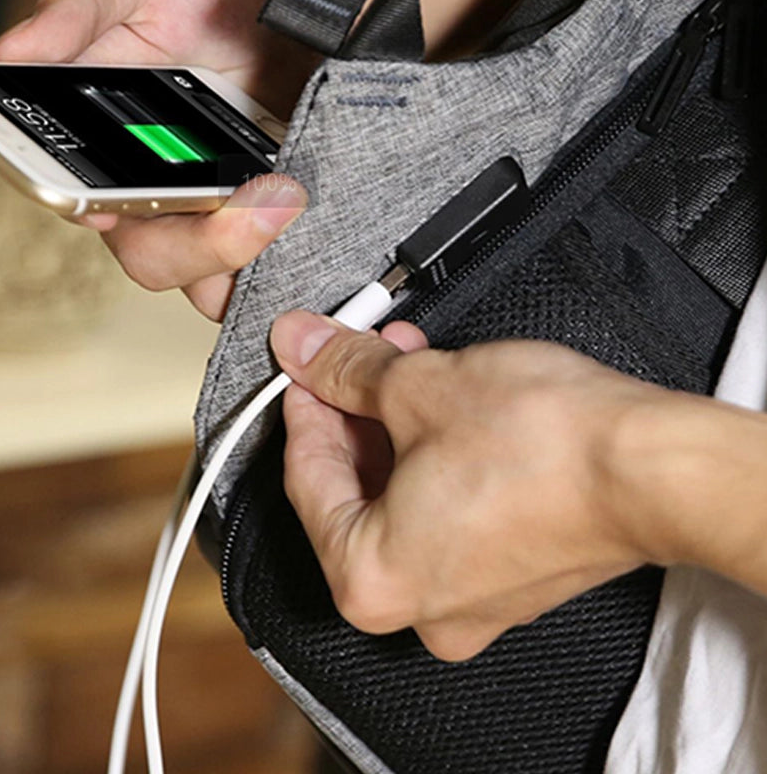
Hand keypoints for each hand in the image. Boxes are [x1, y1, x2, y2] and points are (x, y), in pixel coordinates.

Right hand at [0, 0, 315, 320]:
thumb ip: (77, 2)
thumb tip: (8, 53)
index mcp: (93, 135)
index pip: (73, 198)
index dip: (89, 211)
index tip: (114, 205)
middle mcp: (144, 184)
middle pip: (150, 257)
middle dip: (201, 244)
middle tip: (261, 198)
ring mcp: (206, 207)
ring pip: (209, 281)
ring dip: (249, 255)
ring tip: (290, 197)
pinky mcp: (261, 216)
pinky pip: (267, 268)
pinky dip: (287, 255)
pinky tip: (309, 214)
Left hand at [269, 311, 677, 660]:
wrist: (654, 467)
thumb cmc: (546, 448)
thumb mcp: (416, 387)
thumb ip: (343, 370)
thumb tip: (302, 349)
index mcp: (371, 581)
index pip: (306, 481)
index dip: (302, 408)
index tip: (303, 367)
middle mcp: (419, 606)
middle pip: (353, 492)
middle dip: (352, 410)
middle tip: (350, 355)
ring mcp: (472, 597)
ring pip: (401, 496)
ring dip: (394, 423)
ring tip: (400, 361)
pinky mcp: (513, 574)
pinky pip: (445, 510)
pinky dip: (434, 455)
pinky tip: (441, 399)